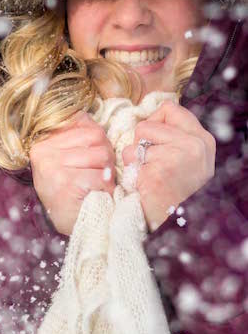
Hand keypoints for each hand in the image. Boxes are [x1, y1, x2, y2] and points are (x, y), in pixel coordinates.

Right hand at [30, 111, 116, 235]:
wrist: (69, 226)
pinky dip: (105, 189)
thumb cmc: (72, 192)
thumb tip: (86, 115)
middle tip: (97, 176)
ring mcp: (53, 168)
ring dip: (106, 175)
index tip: (93, 162)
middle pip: (98, 139)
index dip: (101, 144)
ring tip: (96, 187)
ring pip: (102, 156)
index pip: (88, 126)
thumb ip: (77, 135)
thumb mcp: (68, 158)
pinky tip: (95, 196)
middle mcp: (45, 152)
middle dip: (106, 159)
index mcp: (45, 142)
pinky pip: (99, 177)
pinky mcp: (65, 184)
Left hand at [121, 100, 215, 231]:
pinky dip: (130, 172)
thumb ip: (177, 135)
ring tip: (148, 176)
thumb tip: (155, 113)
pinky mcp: (157, 172)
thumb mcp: (189, 158)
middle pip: (147, 125)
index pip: (170, 109)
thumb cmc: (175, 191)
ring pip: (135, 142)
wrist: (173, 224)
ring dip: (134, 160)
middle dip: (141, 143)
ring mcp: (176, 158)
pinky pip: (129, 158)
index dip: (154, 122)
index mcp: (203, 140)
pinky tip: (144, 184)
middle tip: (152, 165)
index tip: (155, 142)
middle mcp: (193, 146)